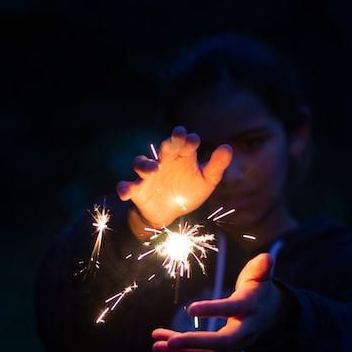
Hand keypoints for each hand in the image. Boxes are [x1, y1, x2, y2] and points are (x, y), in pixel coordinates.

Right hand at [116, 125, 232, 229]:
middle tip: (177, 137)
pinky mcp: (137, 190)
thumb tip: (228, 147)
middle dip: (170, 142)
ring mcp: (148, 175)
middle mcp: (163, 162)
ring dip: (146, 164)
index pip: (185, 143)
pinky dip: (124, 188)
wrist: (168, 214)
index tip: (193, 140)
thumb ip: (216, 166)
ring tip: (154, 169)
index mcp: (181, 157)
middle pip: (164, 148)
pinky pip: (126, 186)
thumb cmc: (187, 192)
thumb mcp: (205, 181)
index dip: (188, 140)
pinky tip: (125, 193)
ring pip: (141, 163)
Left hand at [152, 253, 281, 351]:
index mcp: (251, 307)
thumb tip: (267, 258)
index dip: (213, 310)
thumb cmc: (260, 289)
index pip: (233, 309)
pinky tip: (160, 345)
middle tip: (171, 341)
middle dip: (195, 342)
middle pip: (222, 342)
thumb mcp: (262, 276)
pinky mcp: (223, 349)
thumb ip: (262, 268)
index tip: (190, 309)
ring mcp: (234, 344)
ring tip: (156, 346)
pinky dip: (181, 350)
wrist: (272, 317)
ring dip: (182, 350)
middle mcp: (244, 331)